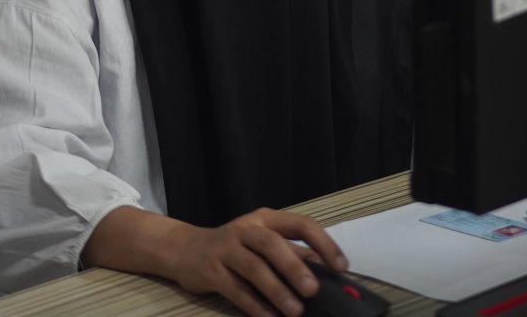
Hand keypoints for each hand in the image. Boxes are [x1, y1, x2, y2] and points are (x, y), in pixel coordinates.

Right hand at [163, 208, 347, 316]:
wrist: (186, 250)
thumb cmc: (235, 248)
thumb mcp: (263, 242)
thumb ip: (291, 253)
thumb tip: (325, 272)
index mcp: (266, 218)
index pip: (300, 223)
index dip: (322, 243)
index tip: (341, 266)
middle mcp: (246, 228)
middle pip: (272, 243)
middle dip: (294, 267)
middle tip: (313, 290)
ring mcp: (226, 248)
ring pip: (253, 266)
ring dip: (276, 289)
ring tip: (295, 311)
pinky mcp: (211, 270)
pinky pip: (235, 289)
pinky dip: (254, 305)